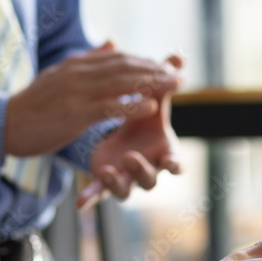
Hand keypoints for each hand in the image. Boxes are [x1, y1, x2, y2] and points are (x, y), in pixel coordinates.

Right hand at [4, 41, 179, 158]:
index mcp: (76, 65)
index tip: (169, 66)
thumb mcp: (60, 76)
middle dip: (155, 69)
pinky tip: (152, 105)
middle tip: (181, 74)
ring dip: (152, 83)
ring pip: (121, 82)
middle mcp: (78, 73)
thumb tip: (113, 41)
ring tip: (175, 85)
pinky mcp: (74, 113)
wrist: (3, 124)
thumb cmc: (35, 106)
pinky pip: (109, 107)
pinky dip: (132, 104)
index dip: (146, 61)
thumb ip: (88, 60)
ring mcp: (76, 92)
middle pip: (125, 66)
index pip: (118, 58)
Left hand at [78, 52, 183, 208]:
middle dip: (141, 170)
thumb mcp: (152, 100)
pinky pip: (100, 194)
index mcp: (162, 152)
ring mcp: (127, 178)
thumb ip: (164, 82)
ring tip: (106, 170)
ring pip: (126, 190)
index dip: (175, 165)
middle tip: (129, 156)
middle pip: (151, 180)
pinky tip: (81, 204)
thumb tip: (179, 56)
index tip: (171, 162)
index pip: (175, 164)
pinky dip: (92, 199)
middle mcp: (148, 169)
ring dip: (118, 183)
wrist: (124, 140)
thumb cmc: (145, 121)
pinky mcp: (107, 182)